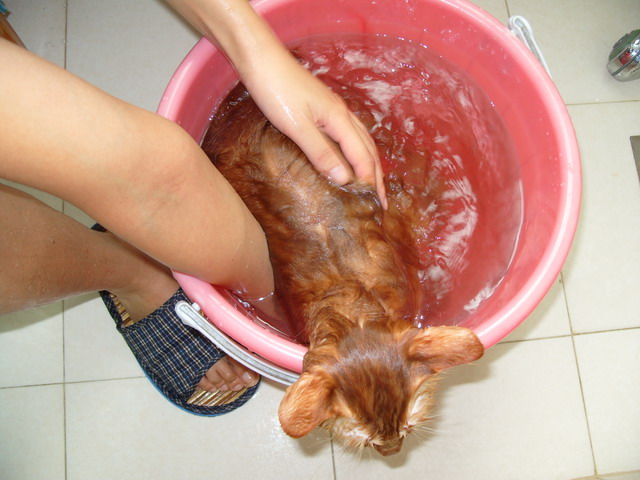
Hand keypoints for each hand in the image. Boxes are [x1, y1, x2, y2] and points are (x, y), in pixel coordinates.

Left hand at [165, 0, 386, 207]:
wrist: (261, 60)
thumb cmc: (276, 91)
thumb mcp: (296, 126)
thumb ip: (320, 152)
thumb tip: (344, 179)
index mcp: (339, 119)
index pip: (363, 157)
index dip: (370, 181)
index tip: (376, 205)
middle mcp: (342, 115)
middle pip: (369, 150)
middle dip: (378, 176)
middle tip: (383, 201)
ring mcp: (334, 110)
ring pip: (362, 141)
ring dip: (370, 163)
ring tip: (374, 183)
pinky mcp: (323, 109)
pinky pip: (349, 134)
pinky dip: (357, 151)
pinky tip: (350, 157)